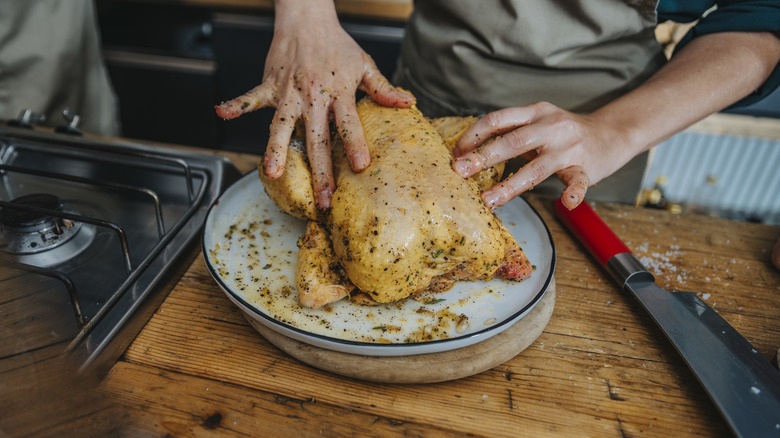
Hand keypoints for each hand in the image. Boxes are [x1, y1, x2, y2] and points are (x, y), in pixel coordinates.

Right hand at [215, 1, 413, 208]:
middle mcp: (313, 96)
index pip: (349, 123)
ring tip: (272, 173)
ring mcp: (289, 92)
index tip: (360, 166)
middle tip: (323, 198)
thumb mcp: (365, 65)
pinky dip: (236, 104)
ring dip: (275, 149)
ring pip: (281, 125)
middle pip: (316, 138)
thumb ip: (383, 89)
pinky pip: (251, 97)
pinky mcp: (270, 85)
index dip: (355, 144)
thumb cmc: (337, 45)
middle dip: (320, 170)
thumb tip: (408, 104)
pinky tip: (222, 113)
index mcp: (339, 92)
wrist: (308, 19)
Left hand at [451, 102, 628, 210]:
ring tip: (489, 200)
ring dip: (509, 185)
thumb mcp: (537, 121)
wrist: (613, 131)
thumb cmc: (564, 131)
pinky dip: (573, 193)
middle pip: (513, 141)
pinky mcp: (586, 167)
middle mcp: (551, 126)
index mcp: (534, 112)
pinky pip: (579, 181)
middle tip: (460, 171)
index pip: (498, 119)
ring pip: (537, 168)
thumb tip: (469, 150)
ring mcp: (569, 147)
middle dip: (484, 156)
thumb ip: (509, 132)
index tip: (456, 152)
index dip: (474, 135)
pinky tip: (565, 203)